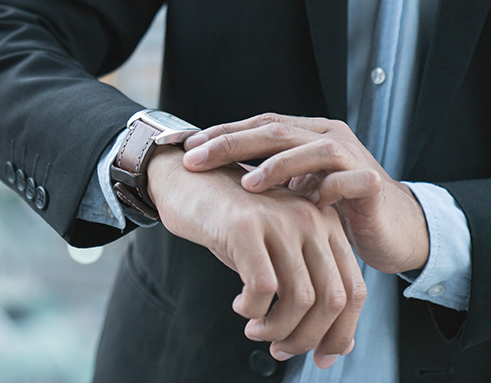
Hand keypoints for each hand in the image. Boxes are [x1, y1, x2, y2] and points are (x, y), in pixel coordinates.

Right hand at [146, 147, 364, 367]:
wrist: (184, 180)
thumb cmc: (230, 221)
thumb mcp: (276, 250)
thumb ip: (307, 284)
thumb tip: (336, 344)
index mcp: (325, 224)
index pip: (354, 290)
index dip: (340, 333)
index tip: (321, 357)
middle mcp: (310, 219)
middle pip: (332, 299)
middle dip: (307, 338)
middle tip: (280, 349)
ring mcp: (278, 220)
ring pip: (300, 298)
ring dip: (278, 329)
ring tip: (256, 330)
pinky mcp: (244, 226)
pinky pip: (262, 286)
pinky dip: (253, 309)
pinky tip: (240, 306)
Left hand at [182, 113, 429, 274]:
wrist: (393, 230)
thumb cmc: (336, 208)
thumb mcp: (294, 187)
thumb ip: (264, 174)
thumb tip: (211, 170)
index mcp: (307, 132)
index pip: (259, 123)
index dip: (223, 133)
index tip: (188, 147)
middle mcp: (328, 136)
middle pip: (275, 130)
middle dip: (232, 143)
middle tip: (197, 159)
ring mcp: (353, 157)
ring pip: (311, 149)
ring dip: (276, 166)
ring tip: (246, 183)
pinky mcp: (373, 184)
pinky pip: (347, 179)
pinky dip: (326, 188)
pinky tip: (306, 203)